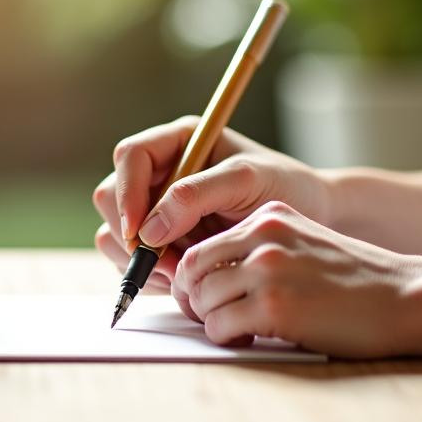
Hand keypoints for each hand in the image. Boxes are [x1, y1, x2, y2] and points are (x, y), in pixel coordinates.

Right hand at [92, 116, 329, 294]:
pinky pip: (132, 259)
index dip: (127, 192)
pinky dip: (151, 275)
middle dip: (132, 235)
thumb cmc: (285, 188)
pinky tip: (184, 278)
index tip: (139, 231)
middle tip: (169, 263)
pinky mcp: (161, 239)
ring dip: (141, 260)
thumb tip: (149, 229)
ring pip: (115, 233)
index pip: (130, 157)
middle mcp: (160, 172)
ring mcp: (157, 207)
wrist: (310, 216)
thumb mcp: (247, 182)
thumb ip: (197, 196)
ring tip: (184, 272)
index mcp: (178, 142)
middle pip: (111, 197)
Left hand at [172, 201, 421, 356]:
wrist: (410, 298)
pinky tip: (249, 338)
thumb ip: (264, 250)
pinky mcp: (275, 306)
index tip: (200, 297)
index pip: (203, 245)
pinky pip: (220, 326)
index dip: (193, 277)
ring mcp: (268, 269)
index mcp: (269, 216)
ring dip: (210, 321)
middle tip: (206, 318)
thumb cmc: (361, 282)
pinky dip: (225, 337)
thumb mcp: (307, 244)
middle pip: (193, 269)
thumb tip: (211, 279)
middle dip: (192, 299)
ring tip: (235, 329)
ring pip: (203, 299)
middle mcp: (264, 236)